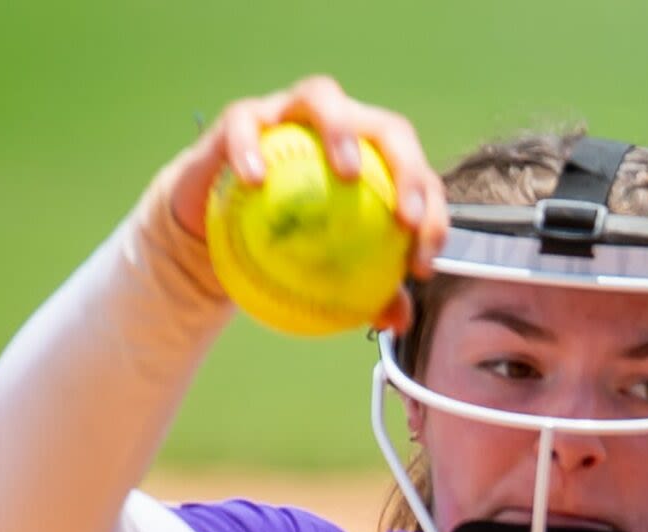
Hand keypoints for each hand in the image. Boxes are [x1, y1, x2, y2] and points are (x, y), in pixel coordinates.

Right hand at [164, 74, 446, 334]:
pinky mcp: (239, 117)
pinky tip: (255, 180)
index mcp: (370, 161)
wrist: (216, 234)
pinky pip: (244, 122)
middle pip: (386, 126)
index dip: (432, 212)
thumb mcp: (323, 279)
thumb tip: (400, 320)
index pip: (415, 174)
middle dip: (407, 165)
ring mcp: (289, 115)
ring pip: (322, 96)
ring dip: (341, 130)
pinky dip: (250, 145)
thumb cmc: (281, 249)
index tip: (419, 262)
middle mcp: (338, 128)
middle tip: (406, 218)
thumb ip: (366, 292)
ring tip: (347, 174)